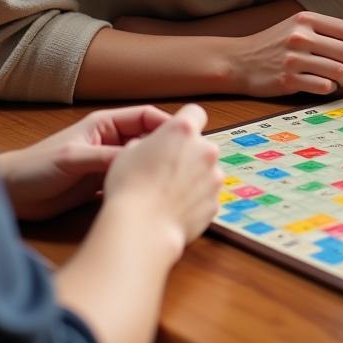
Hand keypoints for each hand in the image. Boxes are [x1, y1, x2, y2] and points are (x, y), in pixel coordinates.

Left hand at [0, 105, 174, 220]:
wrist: (9, 195)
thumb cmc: (35, 168)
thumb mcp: (73, 159)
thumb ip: (105, 157)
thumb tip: (142, 159)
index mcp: (105, 125)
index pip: (145, 117)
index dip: (167, 125)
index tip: (188, 138)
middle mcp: (110, 142)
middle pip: (147, 140)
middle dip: (167, 149)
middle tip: (189, 163)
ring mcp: (107, 164)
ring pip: (140, 164)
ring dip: (155, 171)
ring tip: (177, 182)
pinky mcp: (101, 186)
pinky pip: (128, 183)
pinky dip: (141, 188)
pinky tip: (155, 198)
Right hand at [103, 104, 222, 255]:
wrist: (141, 229)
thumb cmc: (130, 187)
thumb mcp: (127, 152)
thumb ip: (148, 142)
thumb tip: (152, 146)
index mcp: (183, 130)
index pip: (195, 113)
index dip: (185, 122)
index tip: (174, 135)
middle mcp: (205, 149)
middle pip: (201, 145)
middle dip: (188, 154)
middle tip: (165, 169)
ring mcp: (213, 177)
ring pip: (206, 171)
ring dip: (193, 177)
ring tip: (167, 193)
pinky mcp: (215, 202)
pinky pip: (206, 196)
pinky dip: (195, 200)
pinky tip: (174, 209)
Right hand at [224, 11, 342, 96]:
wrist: (239, 61)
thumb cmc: (273, 45)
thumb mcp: (296, 26)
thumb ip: (324, 32)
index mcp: (306, 19)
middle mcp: (300, 36)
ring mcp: (294, 58)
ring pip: (338, 71)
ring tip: (339, 80)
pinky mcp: (288, 80)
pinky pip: (323, 86)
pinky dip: (330, 88)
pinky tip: (325, 86)